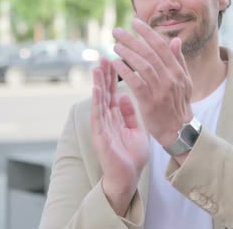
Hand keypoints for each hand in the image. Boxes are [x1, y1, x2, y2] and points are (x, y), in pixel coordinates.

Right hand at [90, 58, 148, 215]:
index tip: (114, 59)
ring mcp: (102, 126)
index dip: (114, 76)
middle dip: (104, 75)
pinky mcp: (100, 136)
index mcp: (116, 116)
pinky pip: (98, 116)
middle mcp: (107, 119)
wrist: (128, 176)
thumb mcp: (135, 129)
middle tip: (103, 57)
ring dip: (98, 84)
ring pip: (99, 101)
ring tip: (97, 68)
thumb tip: (124, 96)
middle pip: (105, 93)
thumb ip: (129, 113)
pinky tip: (97, 89)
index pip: (114, 91)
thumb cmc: (131, 155)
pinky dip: (97, 102)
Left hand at [111, 18, 193, 147]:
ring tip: (115, 45)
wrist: (179, 131)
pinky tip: (115, 64)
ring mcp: (161, 90)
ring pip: (142, 66)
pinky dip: (125, 72)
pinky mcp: (150, 102)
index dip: (147, 32)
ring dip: (127, 53)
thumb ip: (179, 60)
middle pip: (149, 53)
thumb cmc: (179, 105)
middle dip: (132, 39)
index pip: (161, 46)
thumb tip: (175, 40)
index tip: (135, 22)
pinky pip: (136, 83)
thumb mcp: (185, 81)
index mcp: (178, 71)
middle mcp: (170, 78)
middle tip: (117, 31)